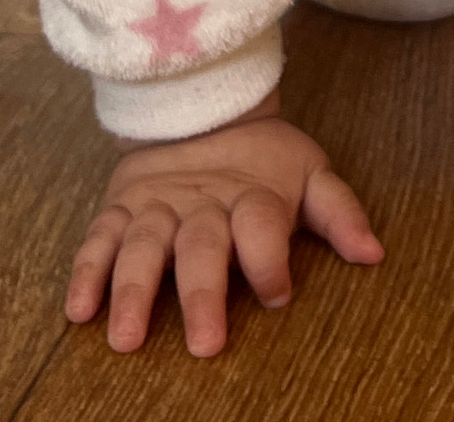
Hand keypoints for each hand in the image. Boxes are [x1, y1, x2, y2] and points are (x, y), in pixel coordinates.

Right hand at [65, 90, 382, 355]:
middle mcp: (202, 204)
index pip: (263, 226)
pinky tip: (79, 310)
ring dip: (133, 290)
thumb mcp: (307, 175)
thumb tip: (374, 253)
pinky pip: (98, 238)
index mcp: (252, 197)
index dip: (271, 258)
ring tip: (125, 337)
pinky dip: (86, 270)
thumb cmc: (262, 162)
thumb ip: (338, 212)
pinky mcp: (121, 206)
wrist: (203, 109)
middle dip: (202, 293)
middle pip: (202, 246)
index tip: (278, 295)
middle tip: (205, 343)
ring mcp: (157, 206)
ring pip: (142, 246)